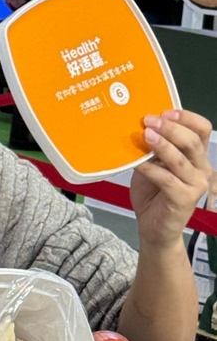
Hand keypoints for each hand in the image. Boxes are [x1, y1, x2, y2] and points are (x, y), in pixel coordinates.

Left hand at [131, 109, 211, 248]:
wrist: (153, 228)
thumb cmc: (152, 195)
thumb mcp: (152, 166)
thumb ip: (152, 150)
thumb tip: (142, 129)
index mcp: (197, 157)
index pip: (202, 130)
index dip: (186, 118)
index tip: (165, 112)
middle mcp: (201, 169)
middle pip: (193, 141)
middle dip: (171, 128)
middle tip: (149, 120)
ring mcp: (196, 185)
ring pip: (181, 159)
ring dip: (162, 144)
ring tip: (145, 134)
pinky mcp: (185, 199)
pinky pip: (167, 179)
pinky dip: (151, 169)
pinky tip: (138, 163)